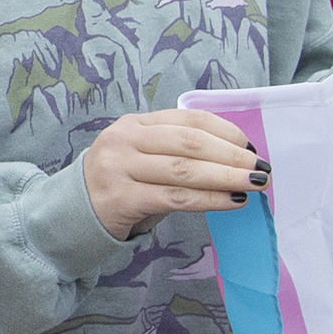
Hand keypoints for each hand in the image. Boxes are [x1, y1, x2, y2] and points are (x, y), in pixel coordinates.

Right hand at [81, 108, 264, 237]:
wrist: (72, 213)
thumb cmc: (120, 185)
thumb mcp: (141, 157)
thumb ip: (176, 152)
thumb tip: (236, 160)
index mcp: (133, 124)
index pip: (188, 119)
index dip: (225, 131)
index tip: (250, 146)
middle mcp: (124, 140)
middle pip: (190, 143)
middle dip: (231, 156)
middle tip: (260, 168)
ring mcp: (119, 168)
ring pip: (185, 171)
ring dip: (226, 178)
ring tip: (254, 185)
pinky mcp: (121, 198)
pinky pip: (175, 198)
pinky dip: (209, 199)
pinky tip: (232, 202)